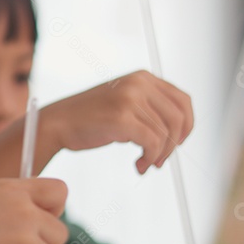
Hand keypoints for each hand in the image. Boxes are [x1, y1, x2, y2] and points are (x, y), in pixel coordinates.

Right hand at [40, 70, 193, 173]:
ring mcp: (130, 99)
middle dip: (174, 145)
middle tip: (160, 160)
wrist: (57, 123)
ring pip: (166, 134)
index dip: (187, 126)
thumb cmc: (88, 118)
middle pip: (178, 119)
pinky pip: (152, 143)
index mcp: (142, 77)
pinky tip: (138, 165)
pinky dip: (149, 158)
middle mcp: (139, 83)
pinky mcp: (122, 118)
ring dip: (159, 155)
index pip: (183, 101)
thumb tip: (178, 131)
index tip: (178, 142)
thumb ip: (148, 107)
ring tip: (145, 164)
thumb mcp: (124, 102)